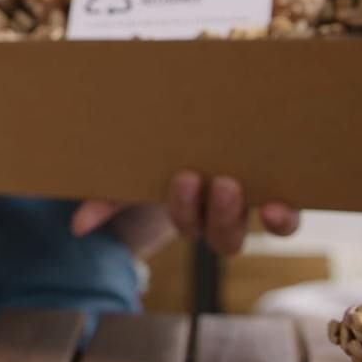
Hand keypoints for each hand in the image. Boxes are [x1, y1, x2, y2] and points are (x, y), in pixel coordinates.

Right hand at [71, 171, 300, 256]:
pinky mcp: (276, 191)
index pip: (190, 224)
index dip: (188, 211)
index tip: (185, 177)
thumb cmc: (160, 152)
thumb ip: (108, 197)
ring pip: (252, 229)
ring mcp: (252, 204)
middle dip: (214, 213)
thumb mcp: (134, 171)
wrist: (198, 124)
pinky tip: (279, 204)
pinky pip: (284, 220)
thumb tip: (77, 226)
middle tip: (206, 178)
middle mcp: (222, 214)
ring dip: (240, 214)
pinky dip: (281, 217)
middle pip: (221, 237)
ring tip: (233, 184)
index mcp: (189, 211)